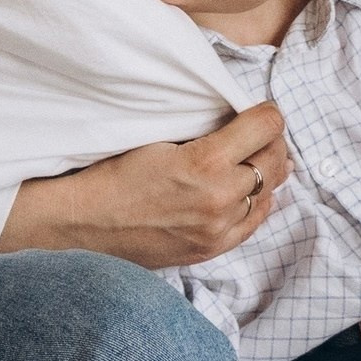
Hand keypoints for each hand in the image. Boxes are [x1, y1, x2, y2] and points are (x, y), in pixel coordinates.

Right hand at [0, 102, 290, 267]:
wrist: (86, 223)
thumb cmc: (117, 173)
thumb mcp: (162, 139)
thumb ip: (208, 130)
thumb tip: (246, 122)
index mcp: (205, 162)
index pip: (265, 127)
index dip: (269, 114)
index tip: (264, 111)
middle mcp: (219, 198)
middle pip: (274, 160)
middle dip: (272, 141)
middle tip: (261, 133)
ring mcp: (218, 229)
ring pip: (269, 191)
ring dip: (266, 172)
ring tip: (254, 160)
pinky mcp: (211, 249)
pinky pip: (255, 221)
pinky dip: (258, 202)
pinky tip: (249, 190)